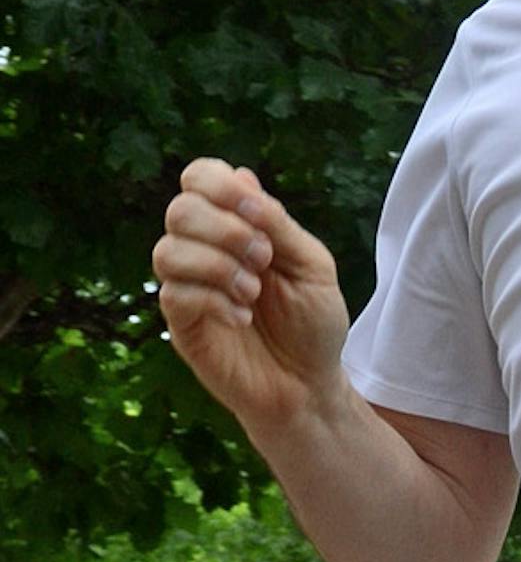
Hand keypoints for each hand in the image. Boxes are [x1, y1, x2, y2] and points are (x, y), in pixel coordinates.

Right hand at [153, 158, 350, 443]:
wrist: (310, 386)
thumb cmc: (313, 324)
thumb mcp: (311, 265)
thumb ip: (278, 223)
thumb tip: (241, 175)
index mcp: (235, 225)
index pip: (199, 177)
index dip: (219, 184)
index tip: (258, 215)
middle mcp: (204, 248)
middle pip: (180, 209)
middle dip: (226, 230)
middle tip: (264, 259)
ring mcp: (188, 286)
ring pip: (166, 251)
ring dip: (217, 266)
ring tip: (253, 293)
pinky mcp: (181, 324)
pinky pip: (174, 293)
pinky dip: (213, 300)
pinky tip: (241, 317)